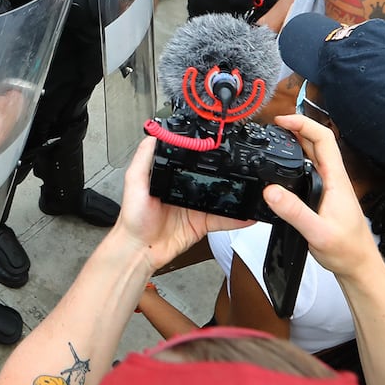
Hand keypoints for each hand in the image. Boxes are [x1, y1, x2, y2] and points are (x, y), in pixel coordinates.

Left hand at [115, 137, 251, 270]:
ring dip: (235, 194)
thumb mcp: (134, 182)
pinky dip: (236, 218)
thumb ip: (144, 158)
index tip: (218, 146)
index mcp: (170, 177)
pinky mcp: (201, 224)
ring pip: (220, 197)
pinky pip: (222, 219)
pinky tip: (247, 213)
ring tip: (252, 187)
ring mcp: (194, 207)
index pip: (191, 160)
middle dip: (226, 172)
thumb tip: (153, 135)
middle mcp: (184, 190)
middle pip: (210, 178)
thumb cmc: (133, 218)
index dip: (204, 154)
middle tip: (242, 166)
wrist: (139, 250)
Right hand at [264, 114, 384, 280]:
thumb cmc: (347, 250)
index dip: (303, 124)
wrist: (359, 266)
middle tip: (272, 127)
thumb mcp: (318, 233)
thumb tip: (271, 190)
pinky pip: (309, 170)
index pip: (323, 139)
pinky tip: (283, 167)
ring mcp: (329, 186)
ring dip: (296, 142)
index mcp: (336, 179)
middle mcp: (334, 178)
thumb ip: (294, 212)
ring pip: (313, 155)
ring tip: (275, 140)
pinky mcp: (324, 195)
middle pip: (317, 142)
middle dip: (296, 128)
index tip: (281, 121)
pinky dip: (295, 160)